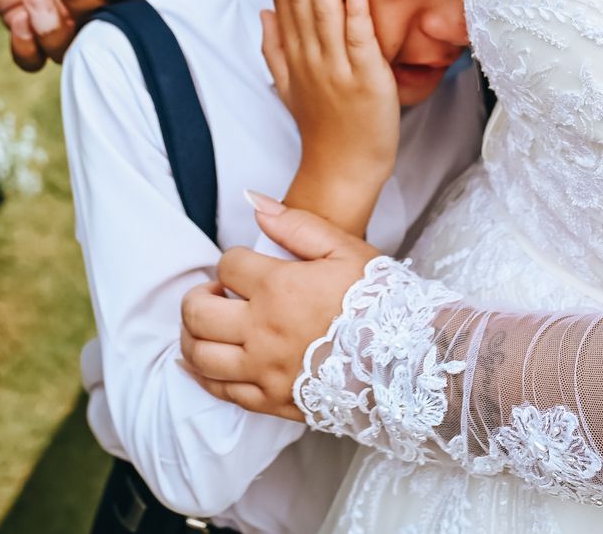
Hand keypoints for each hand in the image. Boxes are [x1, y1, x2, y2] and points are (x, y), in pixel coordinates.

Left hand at [181, 194, 377, 419]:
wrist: (409, 361)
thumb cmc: (381, 302)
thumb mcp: (346, 249)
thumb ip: (296, 224)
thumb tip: (253, 202)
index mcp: (279, 288)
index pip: (228, 265)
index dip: (234, 260)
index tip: (248, 267)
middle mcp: (262, 331)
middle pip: (198, 311)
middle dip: (199, 295)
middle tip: (217, 292)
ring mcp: (263, 370)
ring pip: (200, 353)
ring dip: (193, 334)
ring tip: (211, 323)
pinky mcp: (271, 401)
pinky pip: (221, 390)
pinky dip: (203, 374)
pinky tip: (205, 360)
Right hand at [262, 0, 397, 233]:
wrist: (340, 171)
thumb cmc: (321, 125)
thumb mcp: (289, 83)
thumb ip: (274, 46)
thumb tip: (264, 10)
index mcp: (294, 51)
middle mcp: (311, 55)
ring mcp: (337, 68)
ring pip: (324, 12)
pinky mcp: (367, 81)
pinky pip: (358, 43)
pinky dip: (354, 14)